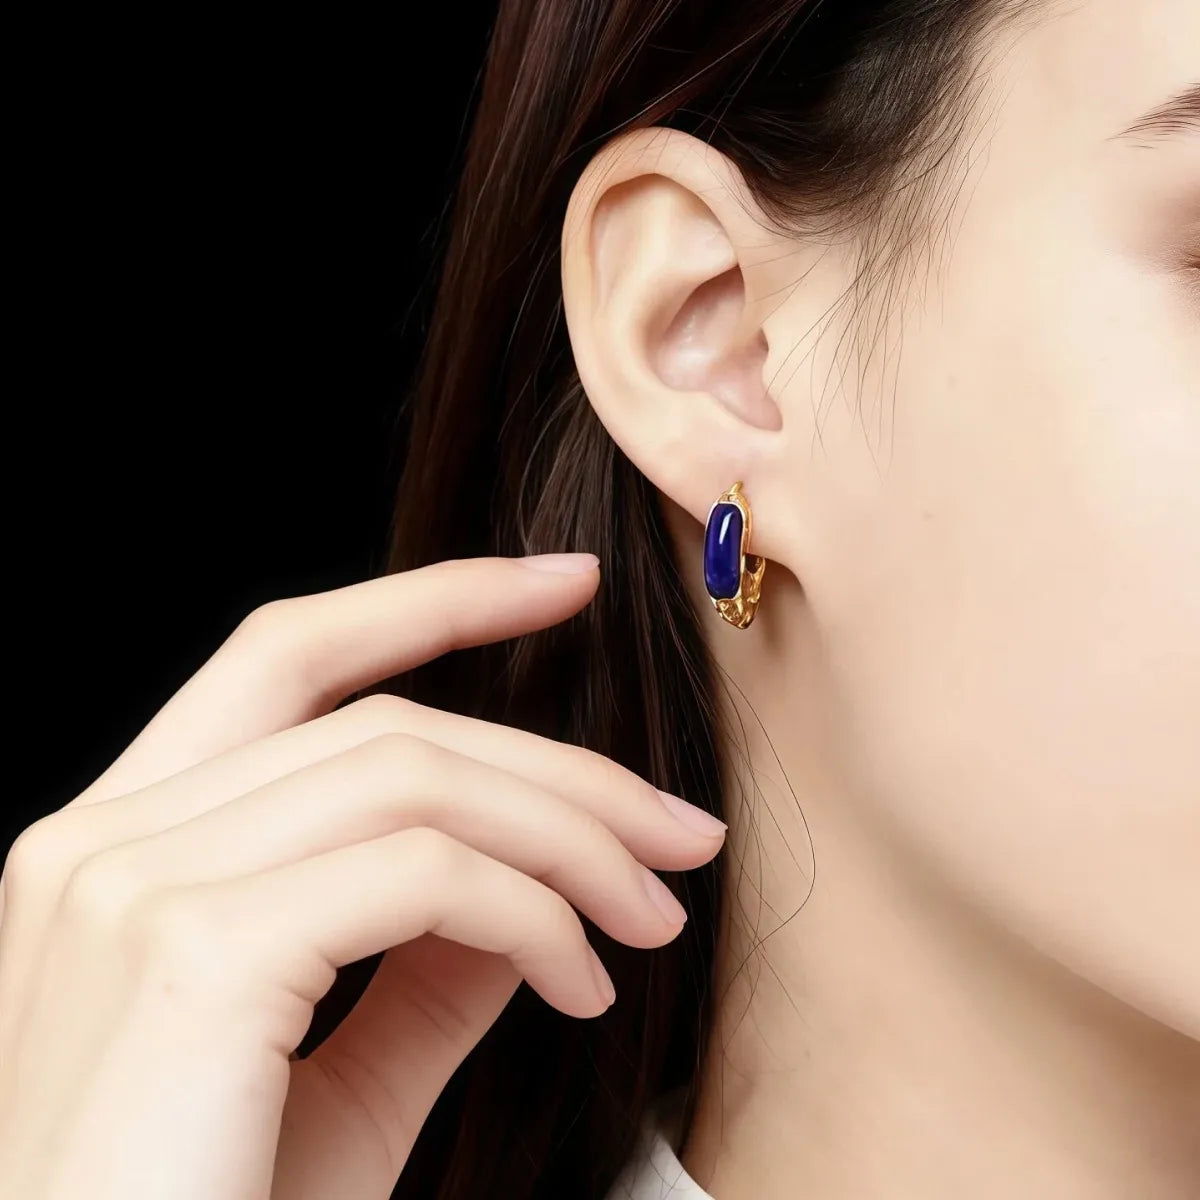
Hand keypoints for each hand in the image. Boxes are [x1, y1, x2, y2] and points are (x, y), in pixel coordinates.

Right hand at [0, 554, 724, 1199]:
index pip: (291, 654)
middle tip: (677, 832)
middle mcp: (102, 835)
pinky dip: (534, 913)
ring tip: (652, 912)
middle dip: (558, 767)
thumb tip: (535, 872)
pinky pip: (422, 874)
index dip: (435, 598)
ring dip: (569, 838)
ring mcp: (131, 884)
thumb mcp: (344, 1073)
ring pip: (415, 777)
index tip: (565, 581)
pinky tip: (582, 984)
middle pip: (387, 723)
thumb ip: (429, 953)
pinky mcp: (190, 952)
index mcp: (120, 838)